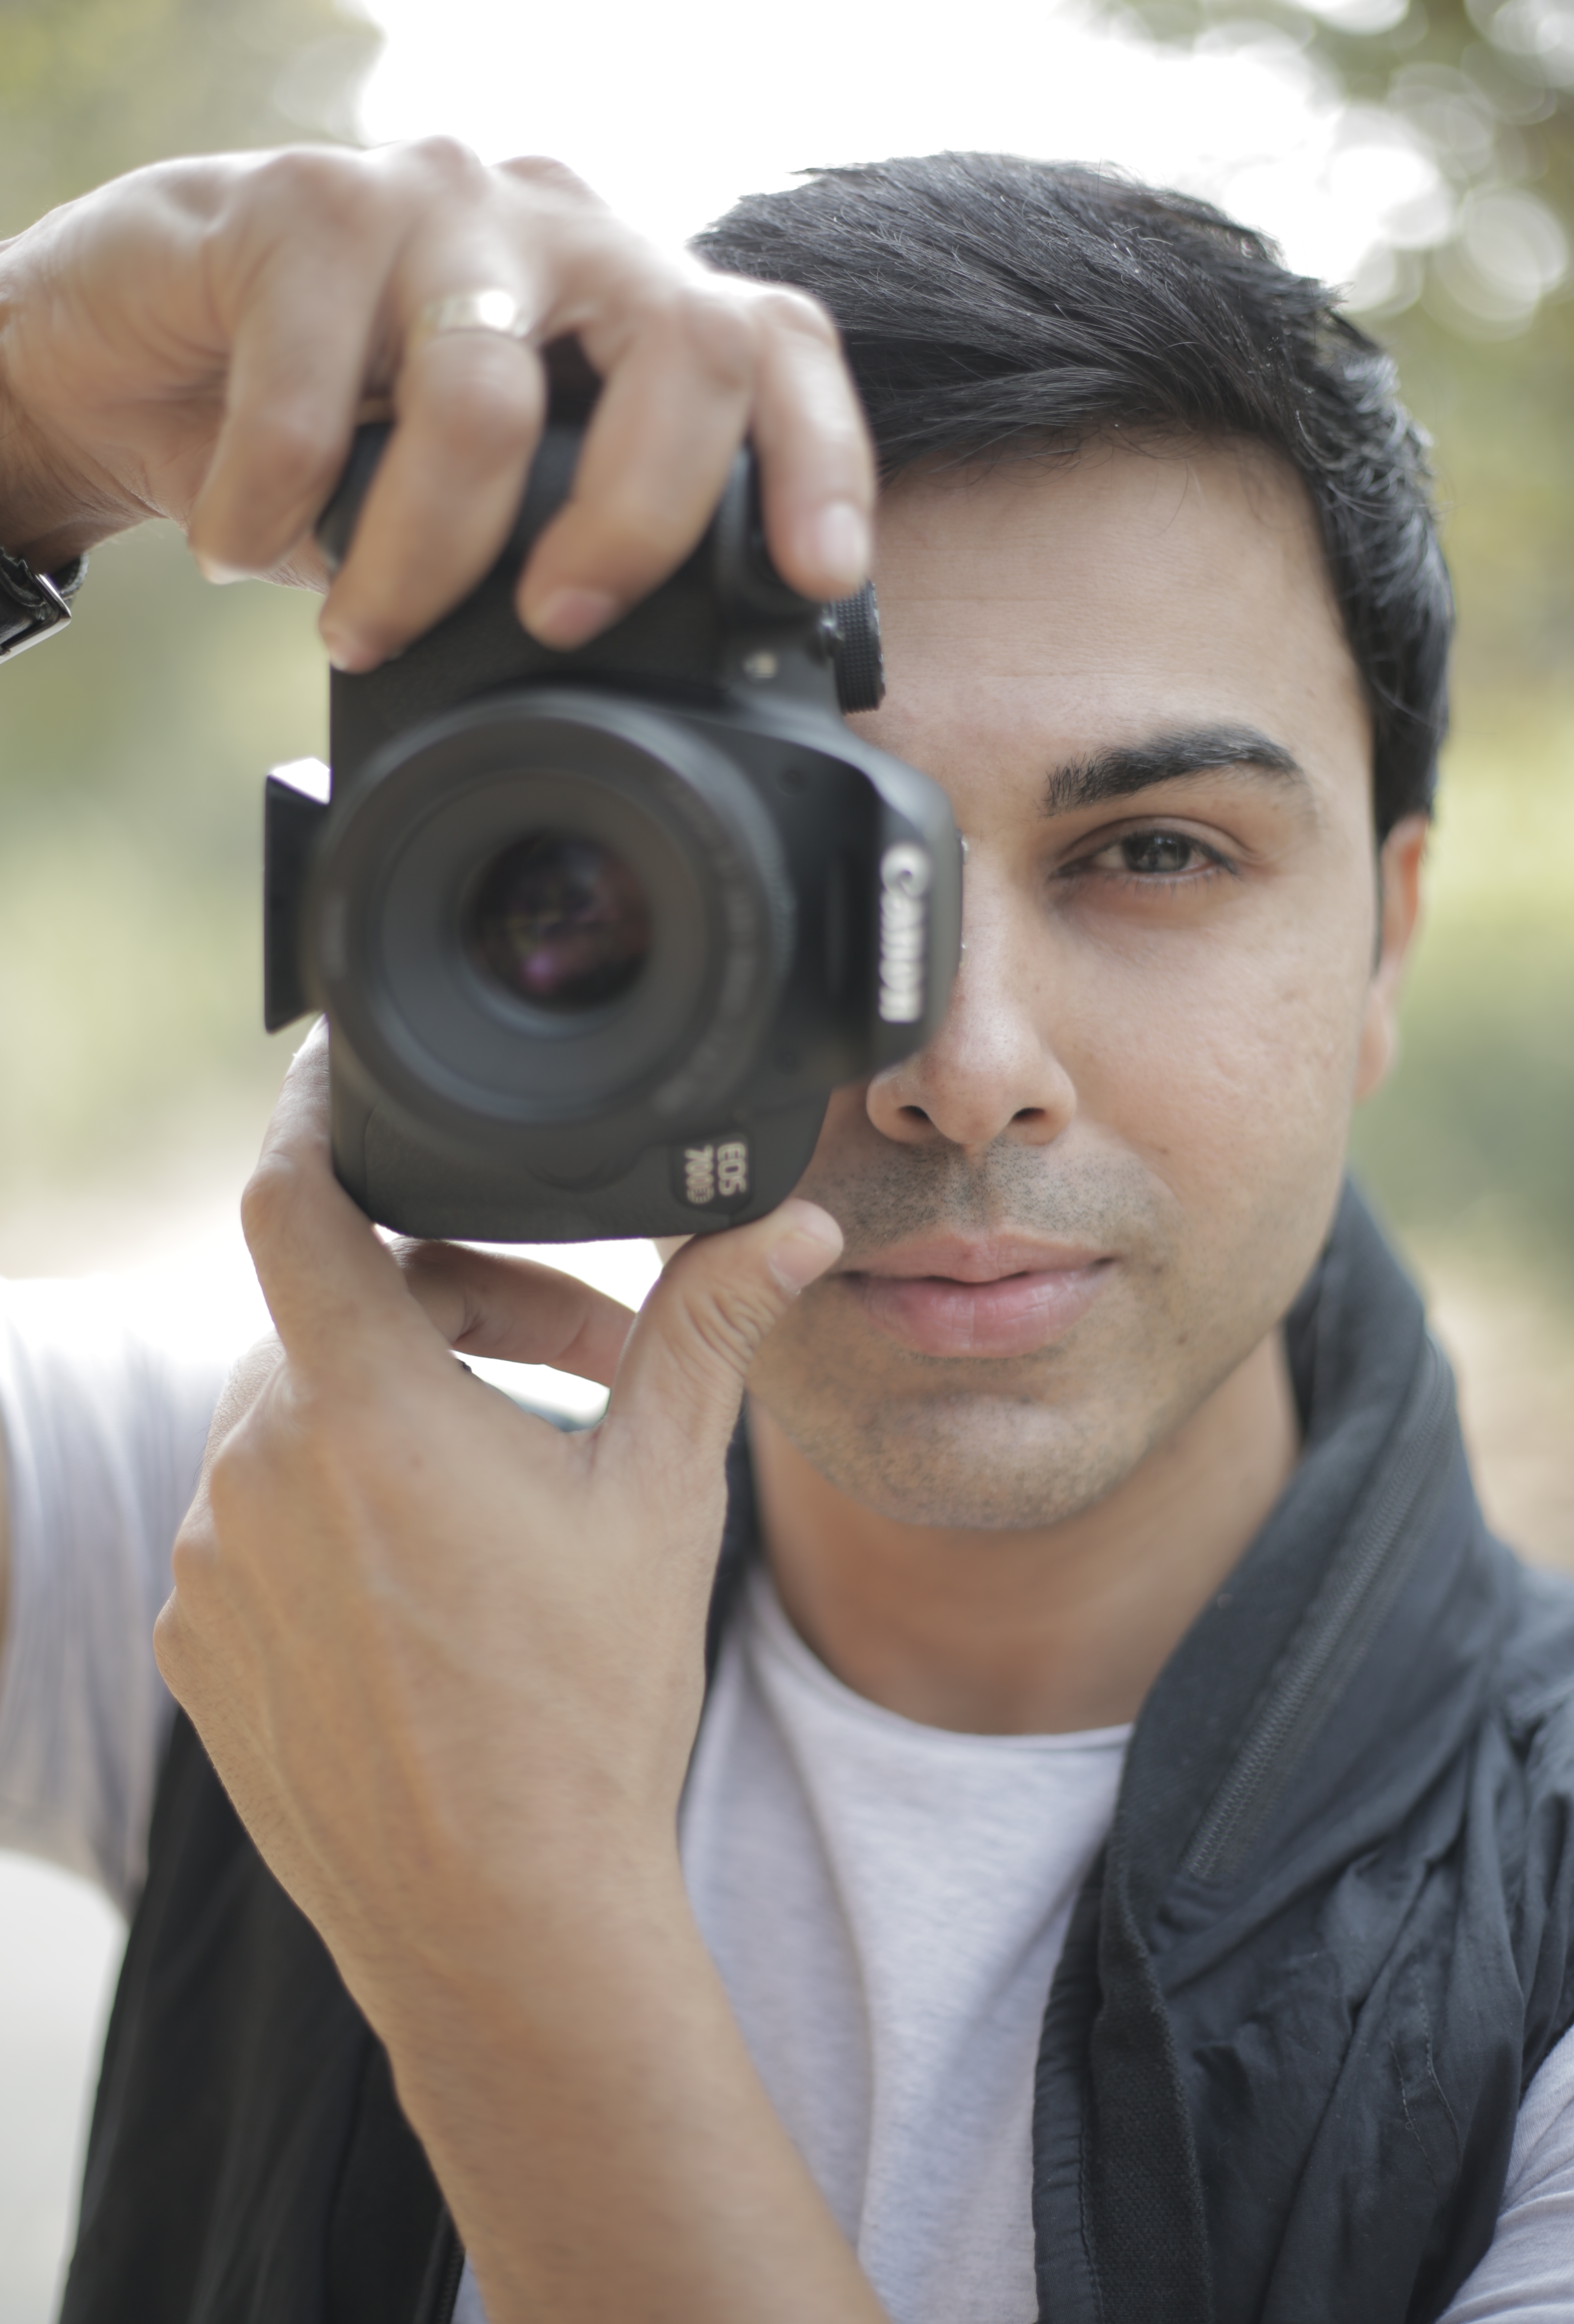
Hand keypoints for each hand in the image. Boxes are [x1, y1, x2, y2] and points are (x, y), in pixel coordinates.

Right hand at [0, 142, 873, 663]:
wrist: (141, 349)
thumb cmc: (337, 435)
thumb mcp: (482, 506)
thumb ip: (563, 547)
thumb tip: (643, 680)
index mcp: (630, 297)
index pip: (773, 347)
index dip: (818, 460)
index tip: (817, 578)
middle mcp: (561, 225)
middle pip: (678, 352)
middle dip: (633, 524)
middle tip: (556, 626)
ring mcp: (438, 196)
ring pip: (484, 393)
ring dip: (420, 557)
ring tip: (360, 632)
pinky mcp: (298, 198)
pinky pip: (307, 389)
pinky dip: (265, 509)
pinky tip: (232, 549)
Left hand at [153, 1031, 875, 2321]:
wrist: (505, 1925)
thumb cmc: (588, 1709)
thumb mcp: (658, 1499)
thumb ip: (703, 1335)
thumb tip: (791, 1225)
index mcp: (365, 1410)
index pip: (292, 1198)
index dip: (312, 1115)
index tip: (344, 1076)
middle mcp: (258, 1470)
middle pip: (336, 1315)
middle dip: (458, 1306)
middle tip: (579, 1359)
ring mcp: (212, 1563)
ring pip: (296, 1421)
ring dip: (397, 1416)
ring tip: (512, 1486)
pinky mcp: (196, 1642)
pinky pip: (257, 1523)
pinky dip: (336, 1512)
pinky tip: (429, 1580)